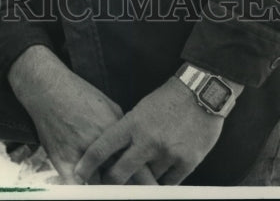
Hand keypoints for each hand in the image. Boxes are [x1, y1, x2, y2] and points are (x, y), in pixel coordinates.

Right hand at [8, 46, 155, 184]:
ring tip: (115, 190)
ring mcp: (79, 154)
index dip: (150, 184)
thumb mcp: (109, 107)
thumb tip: (137, 150)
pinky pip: (76, 187)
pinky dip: (85, 190)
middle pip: (122, 180)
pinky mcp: (61, 160)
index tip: (158, 193)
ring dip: (108, 189)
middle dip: (132, 191)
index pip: (139, 166)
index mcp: (115, 132)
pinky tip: (91, 189)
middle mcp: (100, 145)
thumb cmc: (79, 94)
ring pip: (100, 186)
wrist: (47, 87)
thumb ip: (123, 132)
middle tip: (140, 197)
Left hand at [72, 77, 224, 184]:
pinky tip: (158, 181)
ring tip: (139, 179)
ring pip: (147, 180)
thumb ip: (129, 131)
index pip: (103, 148)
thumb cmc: (167, 100)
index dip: (88, 163)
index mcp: (133, 124)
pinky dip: (162, 184)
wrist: (200, 92)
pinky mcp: (187, 162)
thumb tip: (115, 152)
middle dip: (111, 182)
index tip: (79, 173)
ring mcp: (168, 153)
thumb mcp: (141, 110)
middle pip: (121, 173)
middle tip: (107, 186)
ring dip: (142, 181)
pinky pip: (169, 184)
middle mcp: (148, 140)